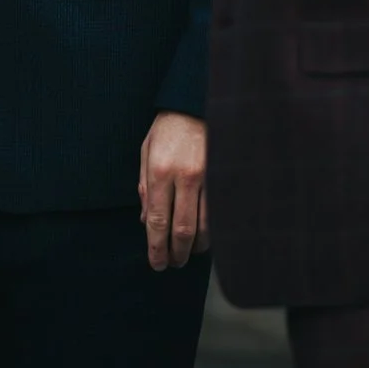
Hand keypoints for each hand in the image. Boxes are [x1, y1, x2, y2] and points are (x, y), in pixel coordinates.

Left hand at [138, 111, 208, 270]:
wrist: (197, 102)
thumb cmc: (168, 128)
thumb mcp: (146, 152)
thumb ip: (145, 187)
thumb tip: (147, 222)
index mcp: (160, 170)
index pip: (158, 220)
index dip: (157, 246)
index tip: (157, 263)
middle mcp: (184, 177)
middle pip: (182, 228)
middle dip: (177, 252)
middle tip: (173, 264)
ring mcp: (208, 177)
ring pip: (206, 225)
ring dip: (197, 246)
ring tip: (189, 254)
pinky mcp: (223, 176)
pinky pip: (219, 212)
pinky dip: (213, 230)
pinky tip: (207, 237)